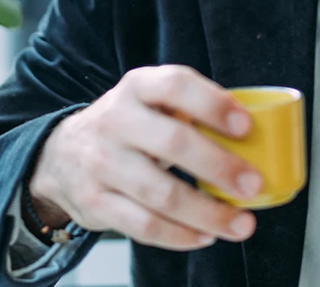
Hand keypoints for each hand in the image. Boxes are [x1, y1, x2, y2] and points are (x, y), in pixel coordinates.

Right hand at [28, 65, 261, 250]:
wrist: (63, 155)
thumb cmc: (127, 127)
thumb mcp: (149, 103)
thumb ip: (190, 113)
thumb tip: (256, 139)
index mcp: (137, 87)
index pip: (175, 85)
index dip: (212, 104)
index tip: (245, 126)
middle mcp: (116, 120)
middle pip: (172, 143)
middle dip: (218, 166)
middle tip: (252, 184)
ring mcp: (102, 163)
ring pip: (160, 194)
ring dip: (207, 213)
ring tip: (240, 223)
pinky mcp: (95, 202)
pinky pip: (144, 225)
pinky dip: (180, 235)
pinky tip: (204, 235)